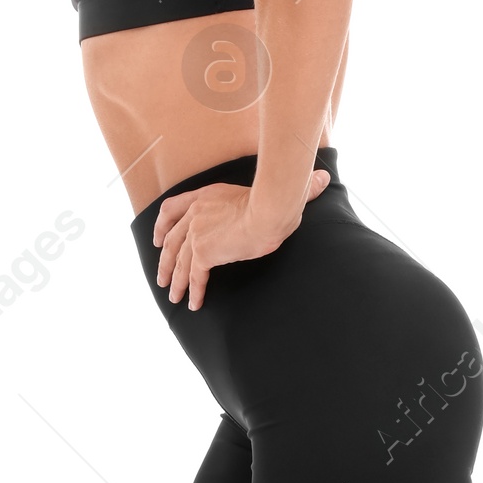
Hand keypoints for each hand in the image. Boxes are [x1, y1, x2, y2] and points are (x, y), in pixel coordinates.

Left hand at [153, 168, 329, 309]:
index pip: (172, 208)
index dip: (162, 225)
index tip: (158, 238)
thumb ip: (300, 189)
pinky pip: (195, 276)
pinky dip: (194, 291)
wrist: (270, 210)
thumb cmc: (279, 199)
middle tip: (163, 276)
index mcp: (207, 195)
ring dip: (174, 280)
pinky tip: (194, 304)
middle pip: (170, 238)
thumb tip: (324, 179)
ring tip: (172, 295)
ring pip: (178, 260)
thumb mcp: (281, 193)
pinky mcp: (204, 252)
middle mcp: (196, 212)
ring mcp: (197, 232)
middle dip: (165, 259)